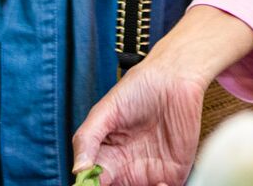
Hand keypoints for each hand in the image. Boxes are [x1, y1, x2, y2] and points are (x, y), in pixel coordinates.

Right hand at [72, 53, 206, 185]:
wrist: (174, 77)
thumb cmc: (138, 89)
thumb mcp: (105, 110)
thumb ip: (87, 139)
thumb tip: (78, 170)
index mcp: (105, 157)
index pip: (92, 183)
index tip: (91, 185)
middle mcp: (125, 169)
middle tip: (117, 182)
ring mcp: (149, 174)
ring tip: (146, 184)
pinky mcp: (173, 173)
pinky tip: (159, 185)